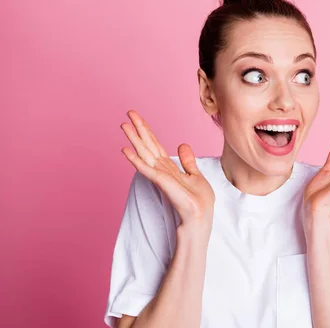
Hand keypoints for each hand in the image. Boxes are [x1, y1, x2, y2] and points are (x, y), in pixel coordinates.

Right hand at [120, 109, 214, 224]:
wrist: (200, 221)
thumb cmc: (198, 202)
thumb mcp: (196, 176)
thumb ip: (187, 162)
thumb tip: (182, 144)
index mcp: (169, 168)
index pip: (155, 145)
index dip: (147, 130)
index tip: (136, 116)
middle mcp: (162, 171)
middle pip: (148, 146)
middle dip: (139, 130)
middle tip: (128, 113)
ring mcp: (161, 177)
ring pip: (145, 154)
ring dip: (134, 140)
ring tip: (124, 125)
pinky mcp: (163, 185)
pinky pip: (148, 170)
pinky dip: (136, 160)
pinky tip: (126, 150)